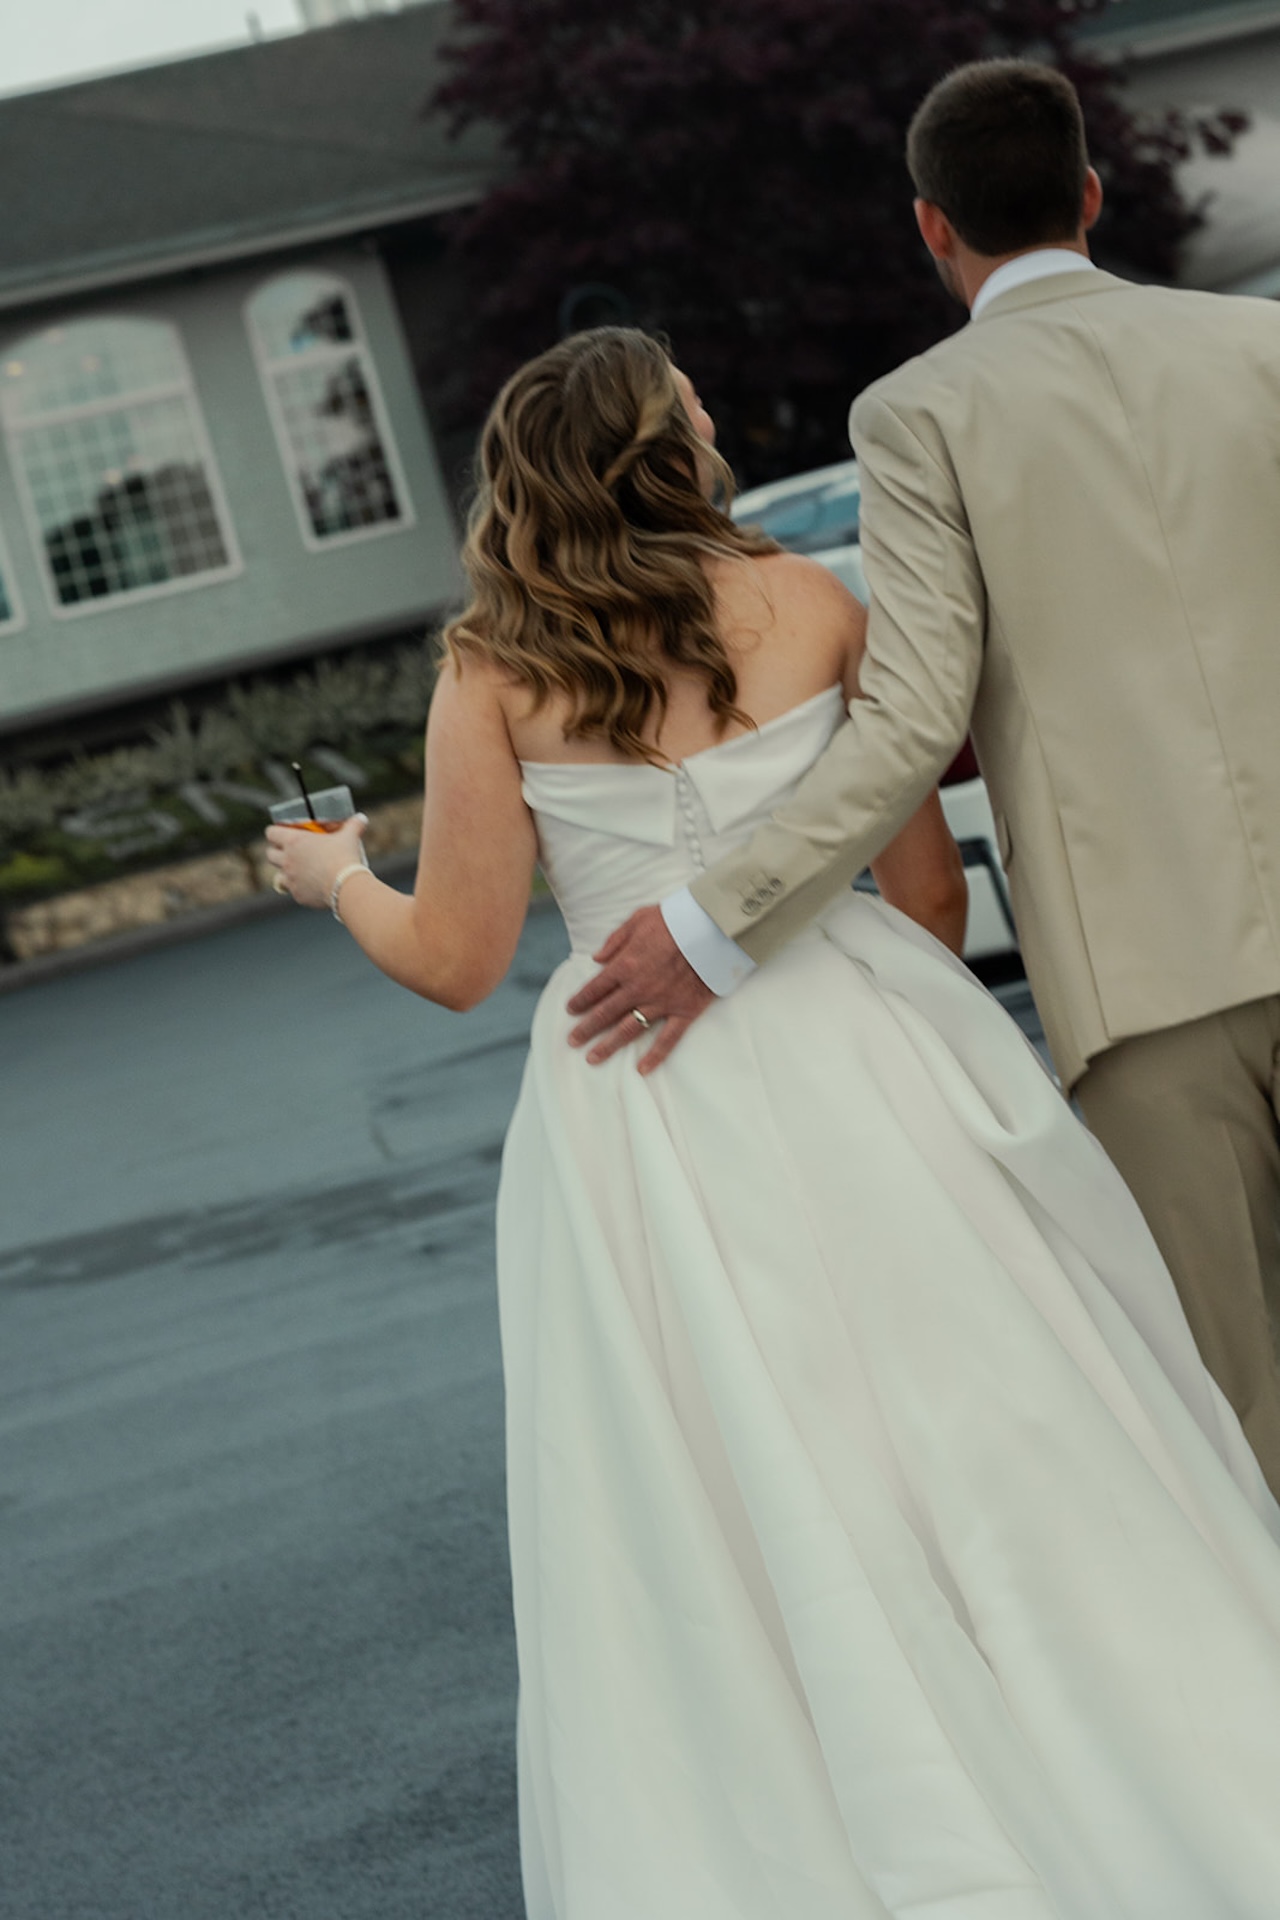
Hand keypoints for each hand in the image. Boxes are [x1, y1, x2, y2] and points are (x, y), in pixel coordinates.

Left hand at [264, 814, 367, 908]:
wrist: (346, 885)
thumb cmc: (344, 857)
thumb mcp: (349, 837)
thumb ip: (353, 825)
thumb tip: (361, 818)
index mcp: (294, 841)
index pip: (271, 833)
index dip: (275, 832)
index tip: (283, 833)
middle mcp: (287, 860)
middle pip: (270, 854)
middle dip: (276, 852)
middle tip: (288, 852)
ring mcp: (290, 879)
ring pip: (277, 876)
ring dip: (284, 873)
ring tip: (297, 872)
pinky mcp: (297, 895)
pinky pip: (292, 891)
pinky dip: (299, 888)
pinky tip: (310, 886)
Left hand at [566, 905, 713, 1071]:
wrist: (712, 928)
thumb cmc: (676, 919)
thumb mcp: (638, 918)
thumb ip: (615, 940)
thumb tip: (596, 958)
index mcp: (625, 964)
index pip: (595, 988)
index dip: (580, 1000)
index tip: (570, 1010)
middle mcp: (638, 988)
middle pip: (605, 1013)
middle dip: (586, 1028)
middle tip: (572, 1041)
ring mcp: (661, 1003)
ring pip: (628, 1030)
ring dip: (608, 1046)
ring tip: (592, 1059)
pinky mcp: (684, 1011)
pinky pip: (667, 1039)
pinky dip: (655, 1056)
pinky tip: (642, 1069)